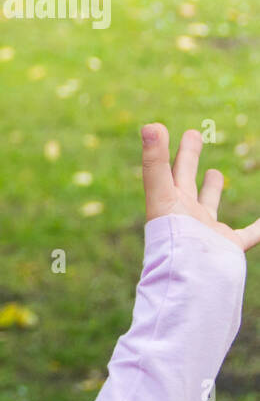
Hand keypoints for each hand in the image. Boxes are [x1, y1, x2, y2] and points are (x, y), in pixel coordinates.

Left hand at [141, 123, 259, 251]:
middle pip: (186, 180)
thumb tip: (150, 124)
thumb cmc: (174, 235)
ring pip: (209, 205)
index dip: (173, 149)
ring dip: (212, 190)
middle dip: (189, 157)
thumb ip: (154, 161)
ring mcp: (206, 230)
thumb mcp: (161, 193)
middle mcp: (186, 214)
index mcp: (170, 202)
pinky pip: (249, 234)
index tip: (176, 129)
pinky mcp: (228, 246)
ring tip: (215, 173)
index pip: (171, 168)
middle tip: (194, 134)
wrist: (192, 276)